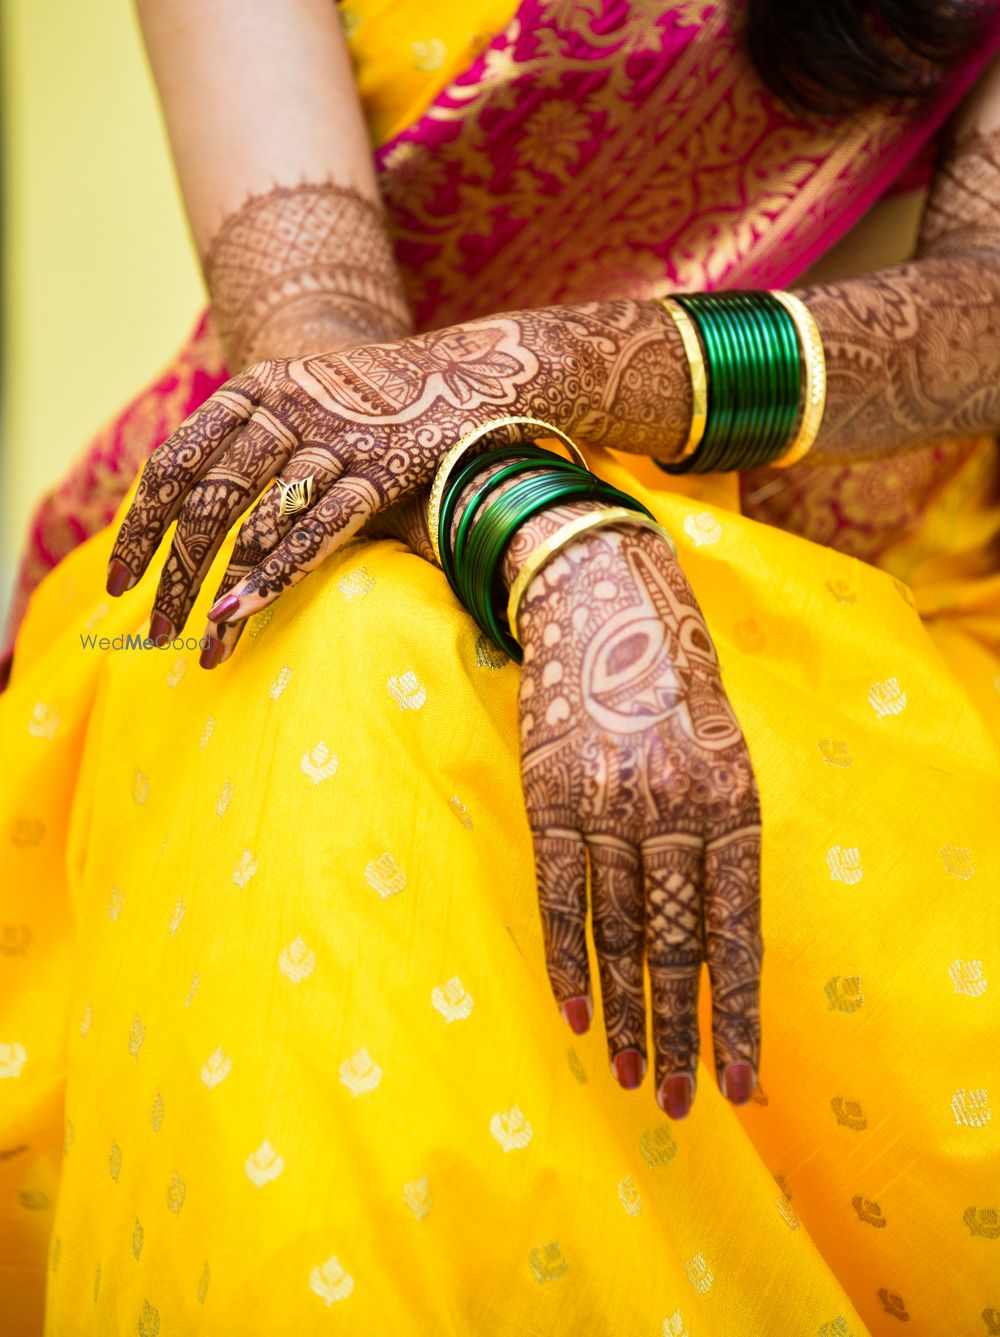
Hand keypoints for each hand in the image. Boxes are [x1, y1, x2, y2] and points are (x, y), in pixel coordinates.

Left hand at [103, 301, 691, 660]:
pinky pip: (319, 525)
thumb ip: (269, 457)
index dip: (142, 522)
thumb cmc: (394, 410)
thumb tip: (216, 532)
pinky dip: (277, 571)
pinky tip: (244, 610)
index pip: (177, 459)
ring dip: (221, 587)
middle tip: (156, 629)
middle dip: (175, 572)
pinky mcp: (385, 465)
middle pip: (208, 498)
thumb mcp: (318, 411)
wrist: (486, 371)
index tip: (122, 576)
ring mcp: (338, 433)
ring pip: (256, 518)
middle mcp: (289, 405)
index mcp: (261, 387)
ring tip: (202, 645)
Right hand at [512, 521, 761, 1116]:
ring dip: (622, 1012)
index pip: (736, 933)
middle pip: (674, 945)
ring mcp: (605, 803)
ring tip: (627, 1075)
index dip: (736, 1015)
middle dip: (676, 1033)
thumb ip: (724, 840)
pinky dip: (567, 959)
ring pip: (617, 932)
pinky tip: (575, 1013)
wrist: (604, 603)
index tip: (738, 1084)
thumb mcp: (725, 754)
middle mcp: (671, 807)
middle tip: (673, 1101)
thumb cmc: (675, 688)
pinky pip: (559, 895)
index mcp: (731, 801)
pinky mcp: (549, 795)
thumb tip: (718, 946)